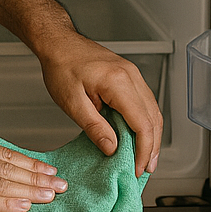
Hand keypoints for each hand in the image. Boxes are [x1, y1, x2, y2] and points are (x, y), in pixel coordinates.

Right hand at [0, 130, 66, 211]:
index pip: (5, 153)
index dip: (29, 163)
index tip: (47, 170)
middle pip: (9, 166)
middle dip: (38, 176)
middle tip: (60, 183)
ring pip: (2, 181)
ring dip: (30, 189)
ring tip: (50, 194)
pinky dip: (6, 202)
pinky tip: (22, 204)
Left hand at [38, 31, 161, 174]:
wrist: (58, 42)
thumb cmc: (61, 66)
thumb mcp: (72, 102)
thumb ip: (94, 126)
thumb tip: (112, 148)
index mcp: (118, 82)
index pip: (142, 123)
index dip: (143, 150)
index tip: (137, 168)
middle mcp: (131, 76)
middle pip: (153, 118)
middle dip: (152, 147)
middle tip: (145, 169)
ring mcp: (132, 74)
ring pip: (152, 110)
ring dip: (151, 136)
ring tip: (144, 158)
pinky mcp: (128, 75)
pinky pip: (144, 102)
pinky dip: (145, 122)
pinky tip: (138, 136)